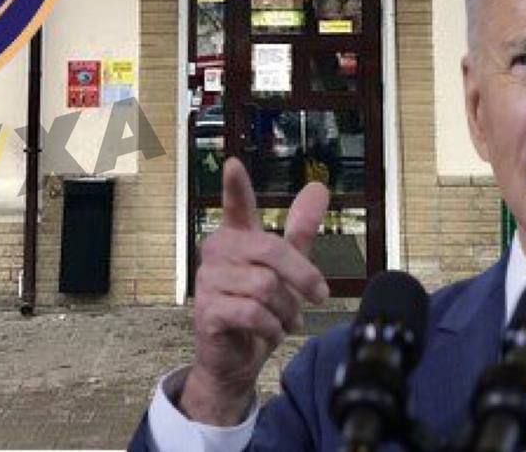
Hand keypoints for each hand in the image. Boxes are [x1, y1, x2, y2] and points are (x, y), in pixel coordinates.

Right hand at [180, 157, 329, 425]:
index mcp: (237, 236)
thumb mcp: (287, 269)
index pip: (235, 205)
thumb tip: (318, 187)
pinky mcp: (206, 310)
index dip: (235, 186)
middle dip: (302, 276)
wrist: (237, 360)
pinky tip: (270, 331)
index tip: (233, 164)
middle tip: (319, 296)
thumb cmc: (259, 308)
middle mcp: (218, 251)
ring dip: (286, 310)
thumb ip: (300, 230)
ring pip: (265, 286)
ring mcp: (208, 280)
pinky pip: (253, 312)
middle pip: (272, 250)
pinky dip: (271, 326)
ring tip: (285, 320)